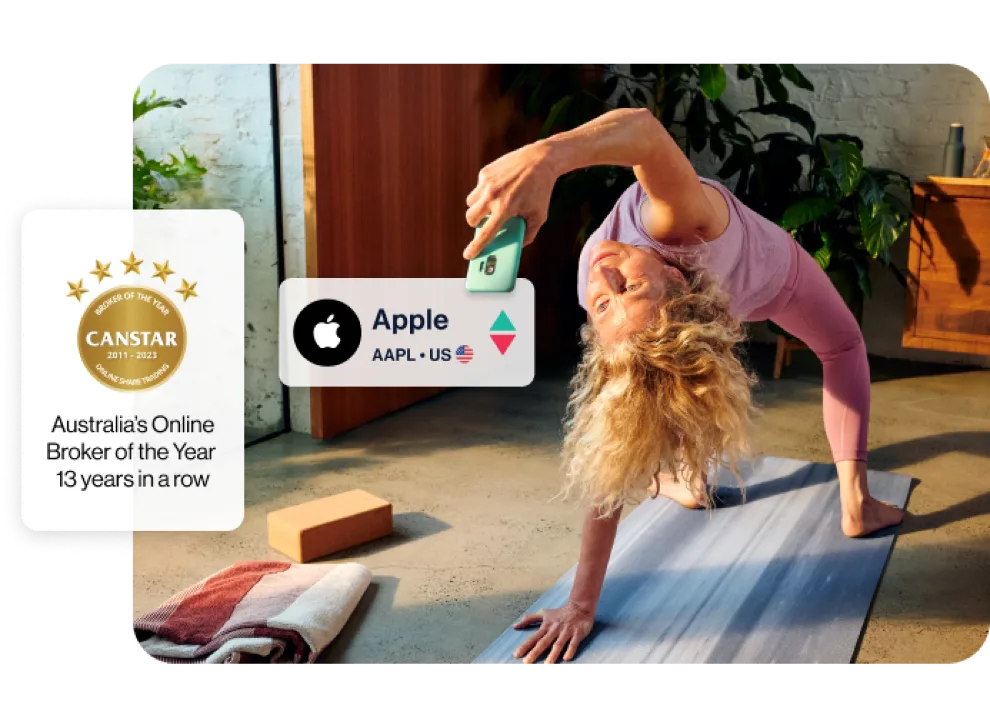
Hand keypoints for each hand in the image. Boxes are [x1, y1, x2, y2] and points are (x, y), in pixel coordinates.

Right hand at [463, 141, 559, 258]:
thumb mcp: (539, 215)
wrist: (540, 160)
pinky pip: (477, 188)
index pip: (485, 233)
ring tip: (491, 206)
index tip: (468, 255)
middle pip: (471, 218)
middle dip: (475, 224)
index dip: (475, 247)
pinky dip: (484, 193)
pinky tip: (498, 189)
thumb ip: (529, 233)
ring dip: (478, 208)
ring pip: (470, 203)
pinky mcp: (485, 173)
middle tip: (485, 223)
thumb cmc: (541, 189)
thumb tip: (518, 245)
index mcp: (505, 209)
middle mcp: (492, 196)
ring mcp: (487, 183)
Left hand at [511, 601, 594, 663]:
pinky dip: (570, 650)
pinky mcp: (577, 633)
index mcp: (546, 626)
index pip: (533, 637)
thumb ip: (529, 619)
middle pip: (544, 642)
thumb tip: (515, 626)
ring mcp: (566, 631)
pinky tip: (566, 658)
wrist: (579, 606)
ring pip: (558, 644)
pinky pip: (574, 643)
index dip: (524, 646)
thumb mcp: (543, 613)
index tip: (516, 655)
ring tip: (547, 664)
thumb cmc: (559, 613)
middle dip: (535, 652)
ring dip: (553, 654)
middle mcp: (555, 629)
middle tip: (527, 662)